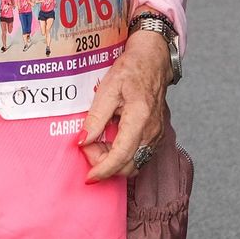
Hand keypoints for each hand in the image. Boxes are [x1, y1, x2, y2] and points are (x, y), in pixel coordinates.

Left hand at [79, 27, 170, 180]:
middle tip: (88, 146)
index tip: (88, 177)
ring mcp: (156, 134)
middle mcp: (152, 130)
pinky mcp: (156, 136)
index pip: (121, 155)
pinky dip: (122, 156)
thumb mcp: (107, 89)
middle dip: (104, 164)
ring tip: (98, 142)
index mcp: (139, 117)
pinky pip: (139, 156)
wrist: (153, 61)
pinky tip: (111, 141)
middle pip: (128, 165)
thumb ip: (95, 117)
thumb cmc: (131, 70)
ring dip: (113, 161)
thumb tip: (83, 141)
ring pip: (134, 163)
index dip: (103, 170)